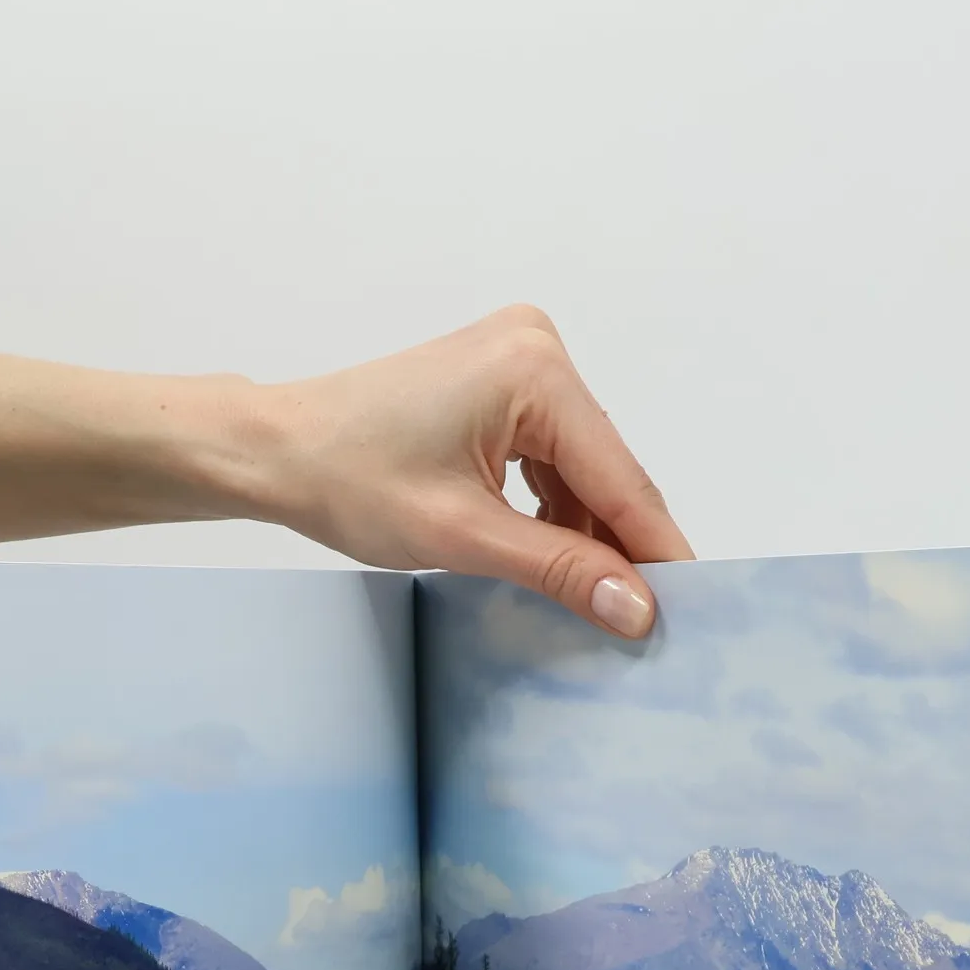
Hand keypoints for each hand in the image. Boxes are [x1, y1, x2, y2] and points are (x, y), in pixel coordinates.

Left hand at [253, 306, 694, 635]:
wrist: (274, 451)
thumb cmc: (347, 480)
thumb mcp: (463, 537)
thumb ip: (561, 570)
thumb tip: (638, 609)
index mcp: (534, 370)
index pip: (620, 478)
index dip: (657, 551)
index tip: (695, 609)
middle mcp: (537, 349)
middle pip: (606, 470)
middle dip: (620, 544)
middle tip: (647, 620)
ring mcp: (519, 360)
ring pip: (581, 468)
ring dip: (584, 531)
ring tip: (593, 600)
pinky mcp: (501, 381)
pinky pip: (551, 455)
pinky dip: (553, 508)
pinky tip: (551, 557)